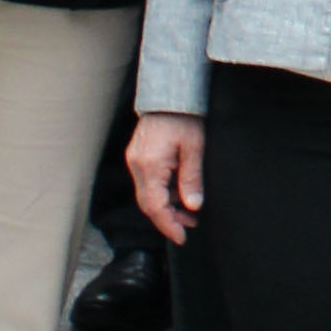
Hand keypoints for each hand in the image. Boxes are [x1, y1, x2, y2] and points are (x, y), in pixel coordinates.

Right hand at [128, 111, 206, 241]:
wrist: (170, 92)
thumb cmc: (185, 116)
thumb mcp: (195, 147)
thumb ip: (192, 178)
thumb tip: (193, 206)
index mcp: (150, 165)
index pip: (155, 206)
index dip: (168, 225)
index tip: (182, 238)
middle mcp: (137, 165)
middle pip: (148, 203)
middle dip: (168, 218)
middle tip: (190, 224)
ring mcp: (135, 159)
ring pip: (147, 193)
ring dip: (166, 205)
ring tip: (189, 210)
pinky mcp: (138, 155)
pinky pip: (147, 181)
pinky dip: (162, 191)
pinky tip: (179, 192)